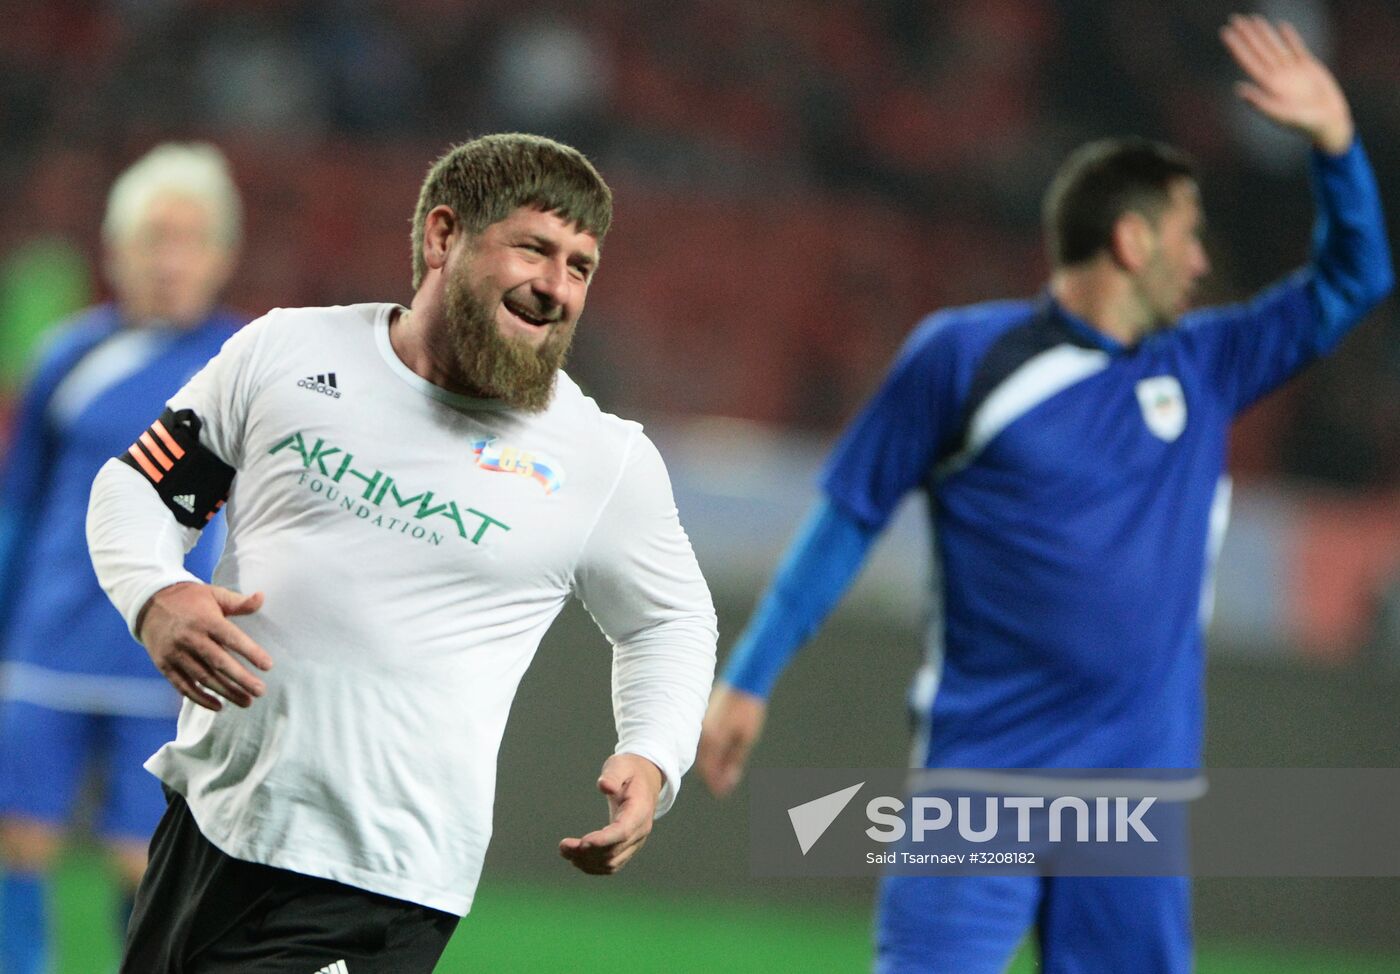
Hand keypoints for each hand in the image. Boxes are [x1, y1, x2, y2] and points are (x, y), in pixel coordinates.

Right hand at [137, 582, 272, 710]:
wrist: (149, 604)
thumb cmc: (190, 600)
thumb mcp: (214, 594)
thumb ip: (239, 601)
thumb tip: (262, 597)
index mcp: (205, 620)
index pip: (231, 637)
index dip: (250, 652)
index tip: (268, 666)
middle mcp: (190, 638)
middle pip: (219, 662)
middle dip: (241, 679)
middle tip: (260, 691)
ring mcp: (175, 653)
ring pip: (203, 677)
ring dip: (226, 692)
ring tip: (247, 701)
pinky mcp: (164, 665)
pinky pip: (183, 686)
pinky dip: (200, 698)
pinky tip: (218, 706)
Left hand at [559, 754, 662, 874]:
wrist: (645, 780)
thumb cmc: (629, 771)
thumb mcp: (621, 765)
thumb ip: (613, 775)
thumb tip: (604, 786)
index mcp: (640, 810)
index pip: (623, 831)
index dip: (604, 840)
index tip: (583, 843)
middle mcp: (640, 831)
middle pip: (614, 851)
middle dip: (587, 852)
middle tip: (563, 845)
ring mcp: (635, 842)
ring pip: (612, 862)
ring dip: (587, 861)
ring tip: (565, 851)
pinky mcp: (628, 848)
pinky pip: (612, 865)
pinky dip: (593, 866)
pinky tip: (575, 858)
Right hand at [696, 683, 766, 797]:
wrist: (744, 681)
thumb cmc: (748, 710)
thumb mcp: (746, 739)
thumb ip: (735, 760)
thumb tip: (729, 780)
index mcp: (712, 740)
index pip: (707, 771)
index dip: (714, 784)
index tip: (723, 793)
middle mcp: (701, 734)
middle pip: (702, 764)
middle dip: (712, 776)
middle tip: (725, 786)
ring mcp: (700, 725)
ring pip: (701, 753)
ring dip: (712, 763)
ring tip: (726, 771)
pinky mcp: (704, 718)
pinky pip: (703, 741)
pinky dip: (711, 751)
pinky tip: (722, 754)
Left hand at [1220, 13, 1353, 154]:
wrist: (1329, 122)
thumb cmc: (1305, 124)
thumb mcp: (1281, 114)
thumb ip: (1260, 102)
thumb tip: (1238, 89)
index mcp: (1268, 86)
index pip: (1248, 61)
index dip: (1237, 46)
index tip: (1225, 32)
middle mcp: (1277, 76)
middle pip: (1258, 50)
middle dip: (1246, 34)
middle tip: (1235, 18)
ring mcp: (1292, 71)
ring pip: (1274, 46)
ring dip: (1263, 33)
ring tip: (1253, 18)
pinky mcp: (1309, 67)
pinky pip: (1297, 48)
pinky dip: (1289, 37)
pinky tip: (1281, 26)